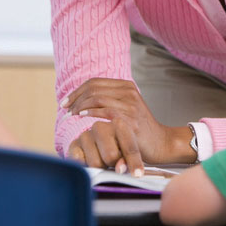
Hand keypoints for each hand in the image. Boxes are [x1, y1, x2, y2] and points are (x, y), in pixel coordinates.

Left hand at [62, 78, 195, 170]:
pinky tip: (81, 117)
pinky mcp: (130, 119)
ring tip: (70, 116)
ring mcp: (130, 105)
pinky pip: (104, 111)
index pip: (94, 82)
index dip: (76, 91)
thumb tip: (81, 99)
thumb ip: (109, 101)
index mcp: (127, 86)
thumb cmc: (138, 129)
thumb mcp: (126, 108)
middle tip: (65, 110)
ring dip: (79, 107)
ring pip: (96, 98)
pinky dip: (89, 113)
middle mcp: (129, 92)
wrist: (160, 143)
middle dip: (74, 99)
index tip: (65, 103)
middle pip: (93, 89)